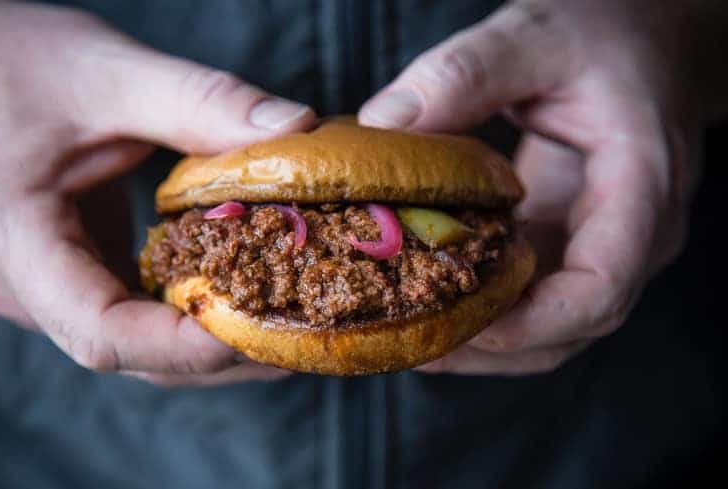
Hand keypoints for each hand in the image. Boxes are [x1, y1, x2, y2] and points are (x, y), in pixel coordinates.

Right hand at [0, 2, 314, 385]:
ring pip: (136, 342)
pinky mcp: (69, 267)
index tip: (265, 327)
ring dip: (214, 342)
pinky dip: (189, 312)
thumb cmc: (6, 59)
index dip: (187, 345)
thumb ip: (200, 101)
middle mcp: (27, 283)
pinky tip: (241, 291)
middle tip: (306, 337)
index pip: (103, 331)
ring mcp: (46, 282)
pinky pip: (130, 311)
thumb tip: (297, 127)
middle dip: (223, 355)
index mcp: (17, 242)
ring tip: (289, 322)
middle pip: (134, 353)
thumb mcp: (105, 72)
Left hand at [359, 0, 704, 374]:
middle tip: (407, 343)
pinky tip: (426, 298)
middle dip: (488, 347)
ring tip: (405, 333)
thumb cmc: (609, 32)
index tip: (458, 327)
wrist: (650, 36)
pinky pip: (531, 296)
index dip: (529, 325)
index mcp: (639, 190)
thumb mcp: (539, 36)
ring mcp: (598, 244)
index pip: (599, 291)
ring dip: (480, 341)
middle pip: (566, 329)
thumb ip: (466, 73)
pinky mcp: (568, 239)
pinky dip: (482, 309)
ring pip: (547, 326)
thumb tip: (385, 124)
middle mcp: (628, 236)